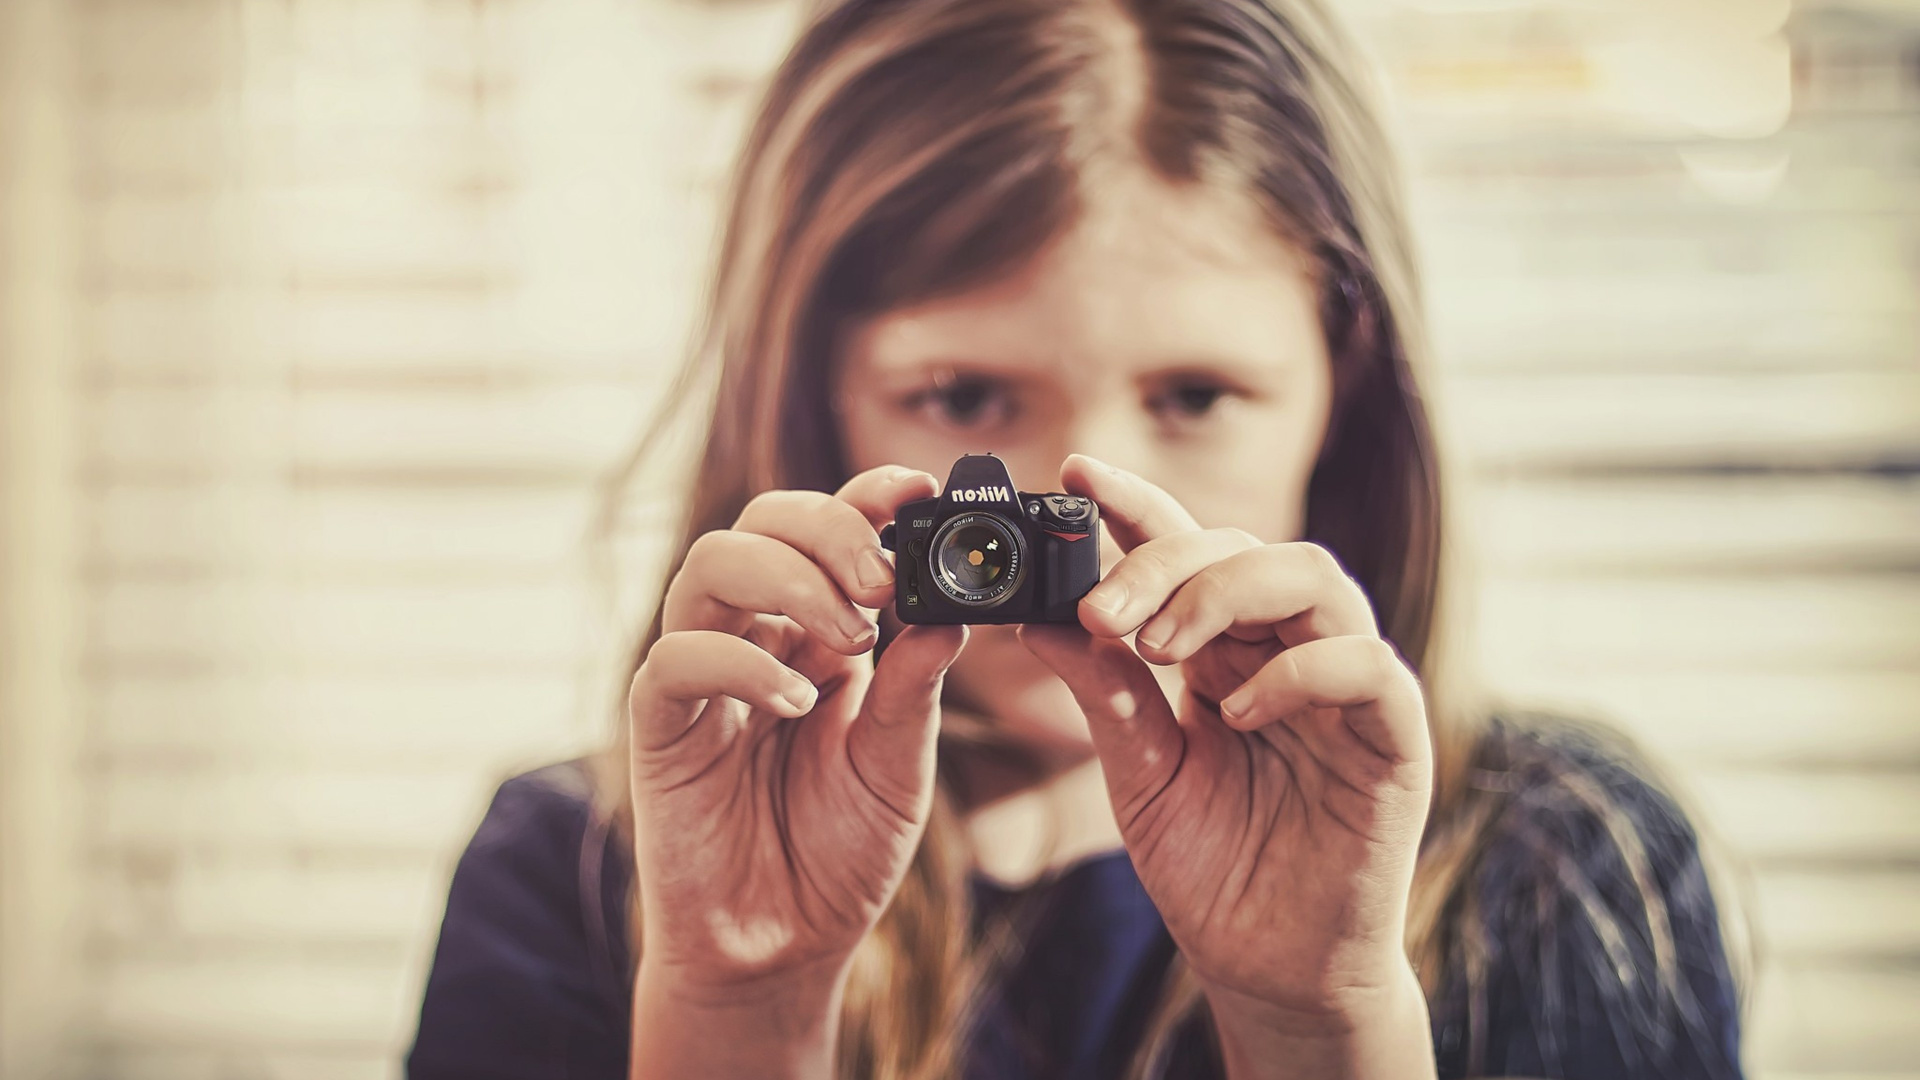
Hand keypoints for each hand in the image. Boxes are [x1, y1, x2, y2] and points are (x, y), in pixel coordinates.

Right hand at [626, 465, 966, 1003]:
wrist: (782, 948)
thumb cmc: (839, 852)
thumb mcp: (900, 765)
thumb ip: (916, 687)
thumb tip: (951, 609)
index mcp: (819, 632)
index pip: (831, 531)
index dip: (868, 496)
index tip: (919, 491)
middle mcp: (756, 635)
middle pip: (763, 521)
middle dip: (828, 529)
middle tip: (883, 581)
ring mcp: (703, 674)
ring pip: (711, 564)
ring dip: (787, 580)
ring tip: (851, 637)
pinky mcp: (659, 723)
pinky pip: (676, 658)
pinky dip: (740, 663)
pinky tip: (797, 703)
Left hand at [1019, 455, 1433, 1043]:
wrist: (1270, 969)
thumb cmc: (1212, 866)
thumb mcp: (1137, 769)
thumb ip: (1102, 690)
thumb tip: (1034, 614)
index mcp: (1227, 650)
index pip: (1187, 550)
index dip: (1137, 504)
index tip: (1073, 474)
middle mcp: (1289, 651)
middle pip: (1245, 548)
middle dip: (1165, 562)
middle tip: (1100, 610)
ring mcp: (1347, 688)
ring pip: (1315, 577)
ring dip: (1227, 595)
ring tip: (1161, 648)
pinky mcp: (1395, 738)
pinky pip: (1366, 665)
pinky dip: (1300, 671)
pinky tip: (1238, 711)